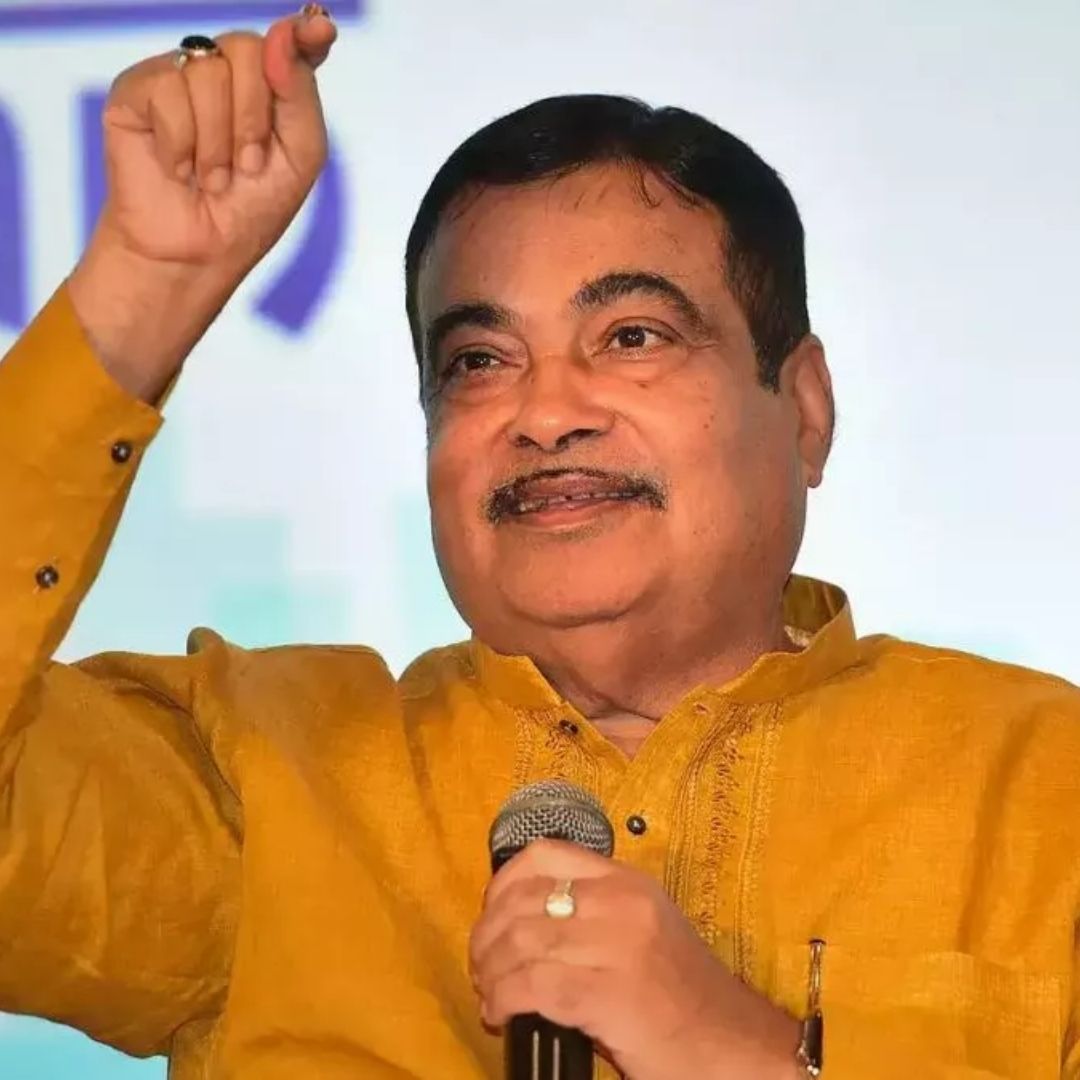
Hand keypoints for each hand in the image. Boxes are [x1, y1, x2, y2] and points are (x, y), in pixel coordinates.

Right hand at [67, 9, 336, 399]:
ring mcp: (179, 76)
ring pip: (209, 71)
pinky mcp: (137, 90)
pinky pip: (169, 88)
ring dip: (218, 141)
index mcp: (269, 88)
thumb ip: (301, 92)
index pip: (291, 41)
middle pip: (249, 49)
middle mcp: (224, 73)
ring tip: (210, 177)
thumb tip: (288, 30)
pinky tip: (178, 168)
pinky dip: (181, 142)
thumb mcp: (299, 157)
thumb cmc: (250, 209)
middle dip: (254, 119)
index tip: (319, 28)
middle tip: (246, 166)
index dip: (305, 31)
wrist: (197, 251)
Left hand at [470, 840, 800, 1079]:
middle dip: (488, 936)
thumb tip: (521, 923)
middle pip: (523, 901)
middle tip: (481, 965)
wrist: (735, 1046)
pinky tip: (500, 1015)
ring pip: (521, 943)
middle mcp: (620, 903)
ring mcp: (615, 946)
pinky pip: (532, 986)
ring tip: (489, 992)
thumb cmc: (683, 994)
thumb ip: (594, 913)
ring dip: (491, 972)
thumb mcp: (644, 928)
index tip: (491, 913)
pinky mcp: (608, 994)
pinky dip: (504, 1000)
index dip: (503, 882)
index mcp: (627, 882)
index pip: (546, 854)